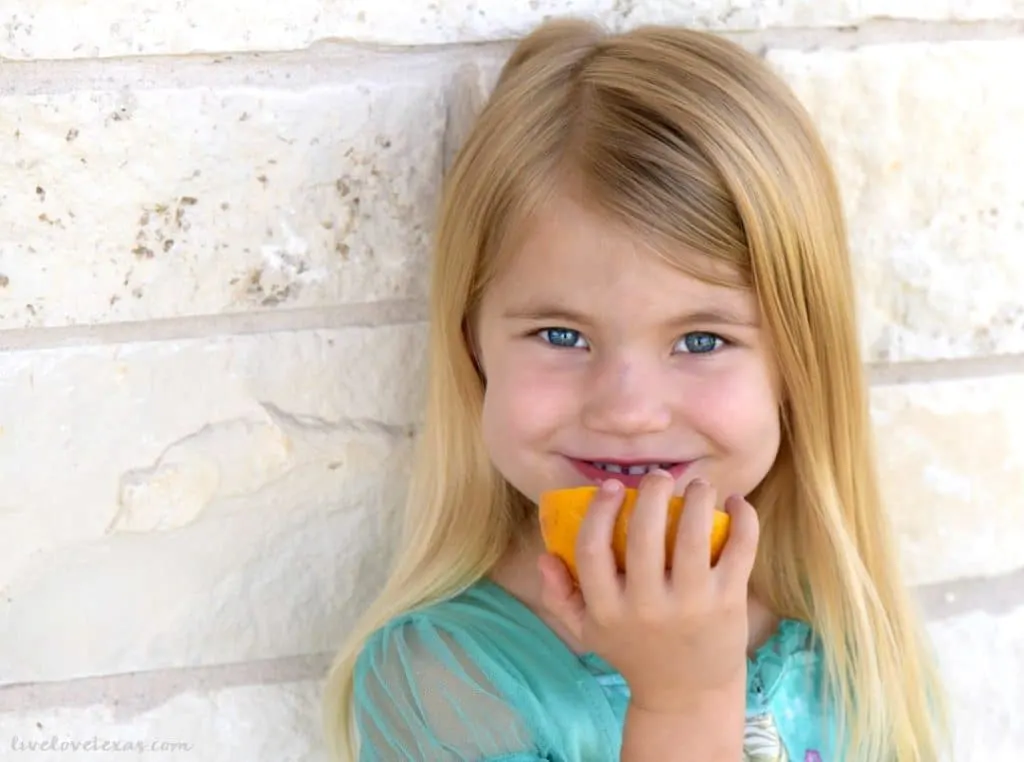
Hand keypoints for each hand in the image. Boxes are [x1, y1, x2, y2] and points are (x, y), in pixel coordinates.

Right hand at [538, 470, 759, 713]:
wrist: (687, 696)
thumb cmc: (634, 653)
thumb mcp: (588, 632)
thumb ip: (560, 597)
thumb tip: (544, 556)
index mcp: (607, 610)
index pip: (591, 548)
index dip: (599, 510)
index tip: (612, 487)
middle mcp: (646, 606)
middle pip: (643, 533)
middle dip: (653, 492)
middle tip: (658, 478)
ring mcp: (690, 604)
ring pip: (693, 534)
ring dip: (698, 498)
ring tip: (699, 485)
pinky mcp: (728, 603)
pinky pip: (739, 550)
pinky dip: (743, 518)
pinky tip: (735, 502)